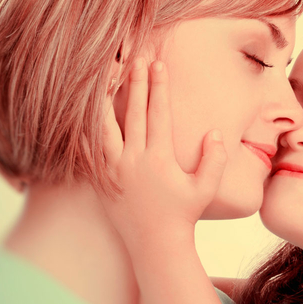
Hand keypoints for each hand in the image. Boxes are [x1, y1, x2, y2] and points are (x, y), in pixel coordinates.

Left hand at [100, 58, 226, 251]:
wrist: (155, 244)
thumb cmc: (183, 216)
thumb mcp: (205, 189)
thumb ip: (213, 159)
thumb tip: (214, 132)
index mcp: (158, 159)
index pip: (158, 113)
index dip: (159, 87)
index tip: (158, 64)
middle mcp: (133, 160)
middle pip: (133, 112)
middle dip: (135, 83)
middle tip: (135, 59)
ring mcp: (114, 169)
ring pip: (106, 126)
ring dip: (107, 100)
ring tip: (103, 78)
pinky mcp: (102, 179)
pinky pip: (93, 147)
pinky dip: (91, 127)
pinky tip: (89, 112)